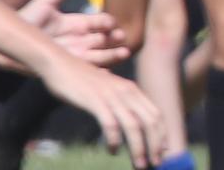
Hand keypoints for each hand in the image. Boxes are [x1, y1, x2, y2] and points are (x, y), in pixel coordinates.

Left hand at [17, 0, 126, 66]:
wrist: (12, 40)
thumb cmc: (28, 19)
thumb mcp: (45, 1)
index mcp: (77, 24)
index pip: (98, 22)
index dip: (106, 22)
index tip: (110, 23)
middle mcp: (80, 39)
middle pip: (103, 39)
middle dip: (114, 39)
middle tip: (121, 36)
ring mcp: (75, 54)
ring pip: (99, 55)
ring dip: (112, 55)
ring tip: (124, 53)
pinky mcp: (68, 67)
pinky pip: (87, 71)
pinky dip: (99, 72)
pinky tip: (108, 72)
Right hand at [39, 55, 166, 167]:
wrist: (60, 64)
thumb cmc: (84, 81)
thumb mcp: (110, 90)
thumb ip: (122, 105)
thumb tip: (133, 127)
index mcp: (132, 89)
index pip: (156, 114)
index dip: (162, 134)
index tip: (163, 151)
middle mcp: (126, 91)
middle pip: (149, 121)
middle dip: (155, 145)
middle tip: (155, 163)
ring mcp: (111, 95)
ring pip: (133, 126)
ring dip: (138, 148)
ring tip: (139, 164)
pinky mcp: (95, 101)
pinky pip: (110, 124)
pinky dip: (114, 140)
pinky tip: (113, 151)